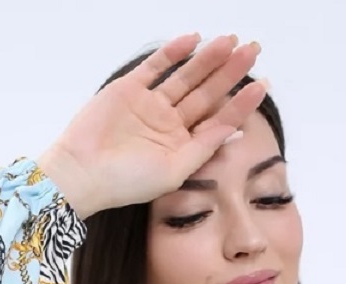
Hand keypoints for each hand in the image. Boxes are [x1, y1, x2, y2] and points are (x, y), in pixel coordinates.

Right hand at [36, 33, 266, 219]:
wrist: (83, 173)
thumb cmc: (127, 182)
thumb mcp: (175, 171)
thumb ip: (206, 148)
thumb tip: (237, 132)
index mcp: (182, 147)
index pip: (218, 119)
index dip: (241, 102)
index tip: (263, 84)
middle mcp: (169, 125)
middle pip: (206, 92)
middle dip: (230, 71)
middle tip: (253, 50)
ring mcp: (149, 105)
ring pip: (186, 76)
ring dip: (207, 58)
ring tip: (231, 41)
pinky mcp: (128, 89)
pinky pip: (156, 66)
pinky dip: (173, 52)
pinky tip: (193, 40)